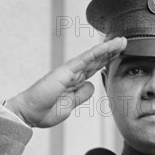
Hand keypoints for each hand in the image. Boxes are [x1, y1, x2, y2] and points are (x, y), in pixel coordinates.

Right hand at [5, 37, 125, 127]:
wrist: (29, 113)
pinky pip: (84, 60)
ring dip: (108, 48)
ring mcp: (69, 71)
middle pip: (96, 60)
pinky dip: (97, 53)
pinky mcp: (66, 72)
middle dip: (111, 52)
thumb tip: (91, 86)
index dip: (107, 61)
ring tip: (121, 41)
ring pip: (93, 57)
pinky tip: (107, 47)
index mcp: (74, 82)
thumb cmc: (45, 111)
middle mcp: (73, 74)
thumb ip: (81, 95)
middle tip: (124, 42)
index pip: (94, 69)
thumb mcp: (70, 105)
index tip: (119, 54)